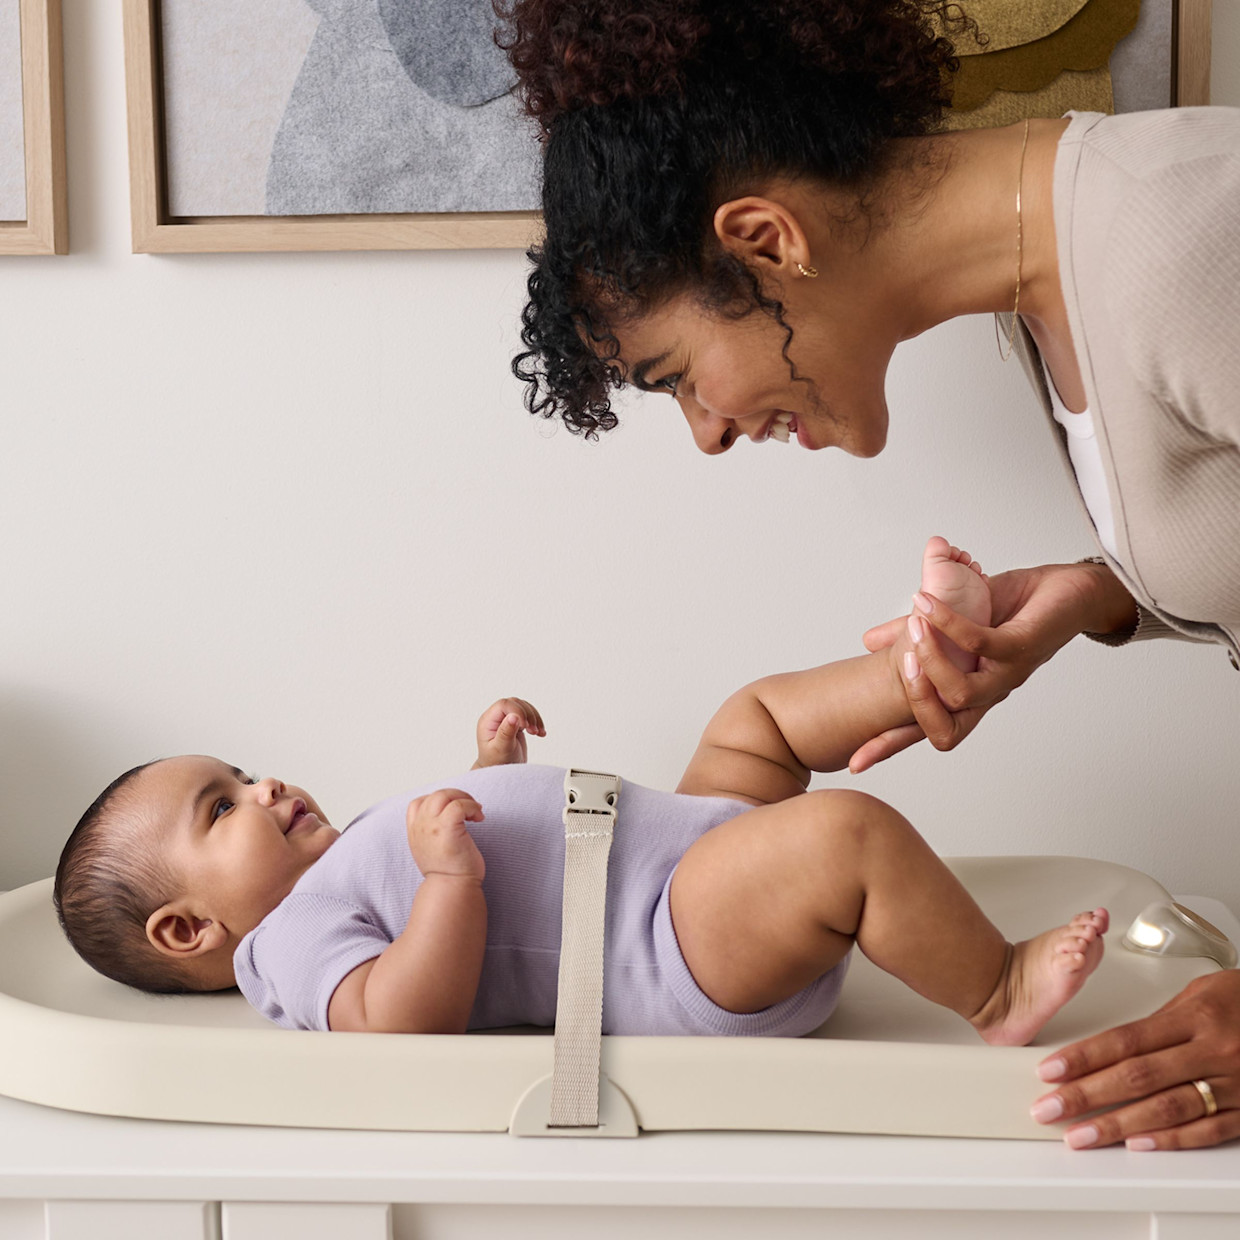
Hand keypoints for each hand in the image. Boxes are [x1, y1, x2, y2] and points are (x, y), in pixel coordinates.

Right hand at [405, 789, 485, 880]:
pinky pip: (459, 804)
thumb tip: (448, 817)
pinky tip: (479, 818)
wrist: (452, 888)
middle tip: (471, 807)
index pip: (418, 803)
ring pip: (445, 795)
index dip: (439, 802)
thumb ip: (431, 833)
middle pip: (435, 795)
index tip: (454, 812)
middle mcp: (420, 826)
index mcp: (415, 831)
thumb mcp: (430, 850)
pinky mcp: (447, 828)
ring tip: (475, 813)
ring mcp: (432, 826)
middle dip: (457, 795)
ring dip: (465, 798)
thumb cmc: (448, 872)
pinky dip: (472, 806)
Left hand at [474, 697, 545, 766]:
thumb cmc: (496, 763)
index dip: (517, 711)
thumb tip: (513, 716)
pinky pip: (528, 715)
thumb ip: (506, 732)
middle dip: (528, 715)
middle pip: (515, 703)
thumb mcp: (501, 749)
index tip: (525, 726)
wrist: (501, 772)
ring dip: (534, 718)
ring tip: (538, 732)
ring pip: (523, 707)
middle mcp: (495, 718)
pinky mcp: (516, 724)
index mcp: (488, 721)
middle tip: (533, 731)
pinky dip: (537, 722)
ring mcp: (506, 720)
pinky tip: (541, 733)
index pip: (504, 705)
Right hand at [851, 561, 1134, 770]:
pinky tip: (928, 605)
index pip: (925, 729)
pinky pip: (978, 644)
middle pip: (945, 728)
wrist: (1070, 591)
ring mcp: (1007, 675)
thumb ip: (912, 635)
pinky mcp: (1022, 648)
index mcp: (969, 693)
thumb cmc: (1015, 610)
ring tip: (914, 627)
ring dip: (930, 660)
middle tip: (898, 666)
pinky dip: (948, 624)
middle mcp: (988, 693)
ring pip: (960, 692)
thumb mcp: (951, 621)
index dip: (891, 748)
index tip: (856, 763)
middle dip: (914, 701)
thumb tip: (869, 642)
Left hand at [1031, 971, 1239, 1149]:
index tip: (1050, 1070)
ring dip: (1118, 1125)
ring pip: (1167, 1109)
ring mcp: (1235, 1084)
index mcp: (1195, 1018)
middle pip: (1137, 1076)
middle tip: (1049, 1109)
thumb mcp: (1202, 994)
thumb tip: (1117, 1045)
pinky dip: (1170, 1140)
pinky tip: (1137, 1145)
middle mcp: (1213, 1051)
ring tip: (1080, 1135)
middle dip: (1087, 1095)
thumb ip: (1162, 1021)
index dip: (1084, 1057)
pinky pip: (1208, 1130)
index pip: (1126, 1040)